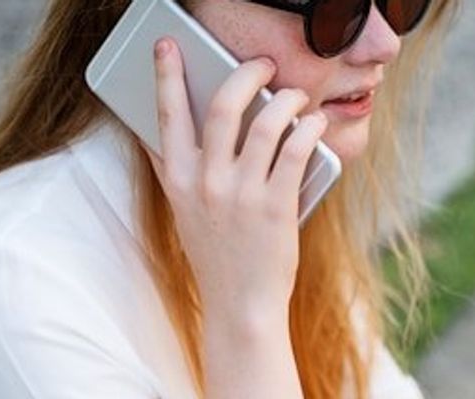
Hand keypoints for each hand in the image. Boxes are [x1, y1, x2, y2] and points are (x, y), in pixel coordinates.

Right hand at [147, 37, 327, 329]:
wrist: (239, 303)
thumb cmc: (216, 253)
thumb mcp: (183, 211)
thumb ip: (174, 172)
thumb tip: (159, 134)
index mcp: (178, 180)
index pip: (167, 115)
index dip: (167, 75)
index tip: (168, 46)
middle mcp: (207, 182)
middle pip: (224, 106)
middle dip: (247, 74)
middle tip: (264, 66)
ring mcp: (242, 194)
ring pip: (266, 123)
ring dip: (287, 101)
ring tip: (297, 97)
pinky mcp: (277, 206)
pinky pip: (296, 151)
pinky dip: (308, 129)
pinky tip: (314, 123)